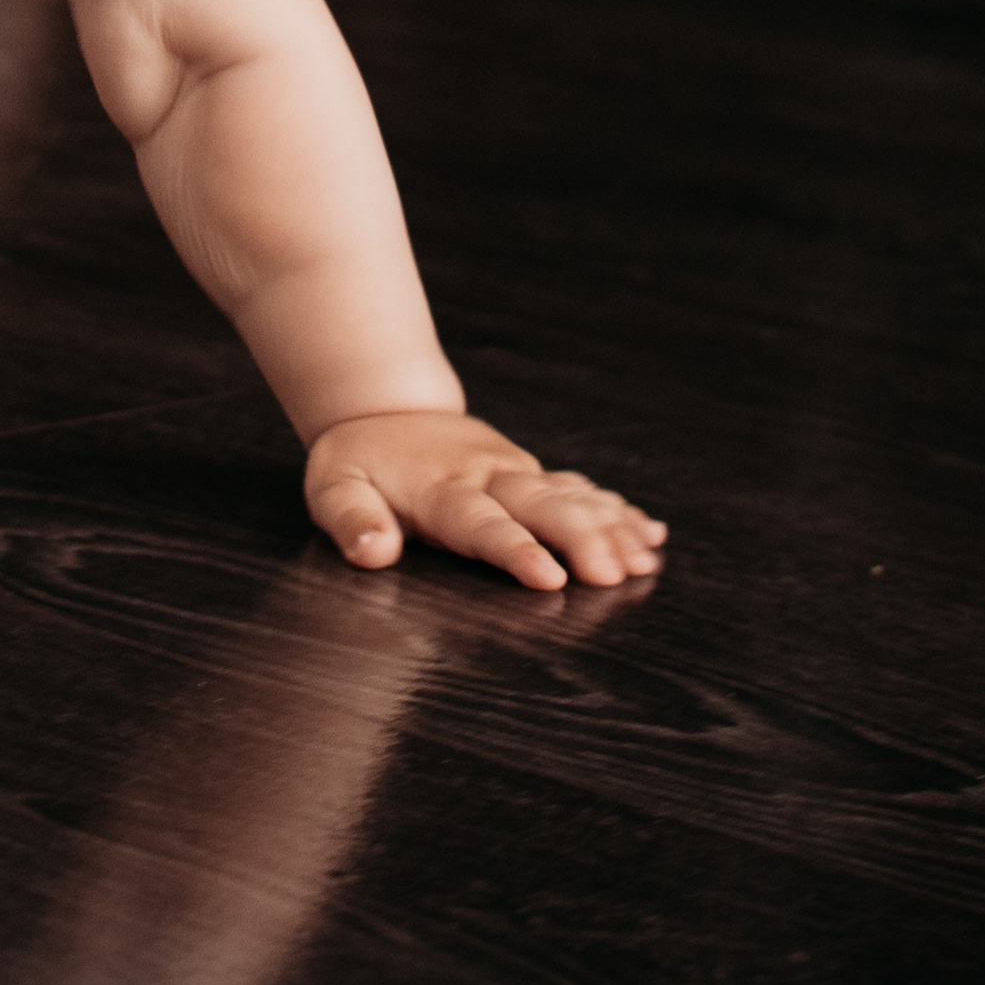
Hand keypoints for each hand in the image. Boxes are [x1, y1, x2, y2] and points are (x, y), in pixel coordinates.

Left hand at [306, 408, 665, 592]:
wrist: (382, 406)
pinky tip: (650, 533)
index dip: (517, 550)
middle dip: (582, 538)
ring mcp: (515, 473)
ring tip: (647, 557)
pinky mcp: (530, 473)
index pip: (483, 524)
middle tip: (617, 573)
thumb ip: (352, 520)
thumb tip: (373, 552)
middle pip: (542, 507)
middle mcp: (489, 478)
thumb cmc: (356, 462)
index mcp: (443, 490)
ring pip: (571, 498)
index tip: (551, 577)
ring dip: (610, 527)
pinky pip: (579, 489)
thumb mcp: (333, 487)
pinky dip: (616, 510)